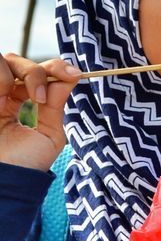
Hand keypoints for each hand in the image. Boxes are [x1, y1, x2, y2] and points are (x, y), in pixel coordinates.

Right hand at [0, 55, 79, 170]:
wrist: (6, 180)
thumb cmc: (26, 162)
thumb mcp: (49, 132)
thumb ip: (56, 104)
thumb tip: (71, 75)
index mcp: (25, 100)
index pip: (41, 70)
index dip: (57, 67)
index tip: (74, 75)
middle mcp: (6, 93)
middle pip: (19, 61)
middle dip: (35, 72)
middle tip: (40, 97)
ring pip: (2, 60)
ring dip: (12, 76)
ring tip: (12, 103)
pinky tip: (0, 103)